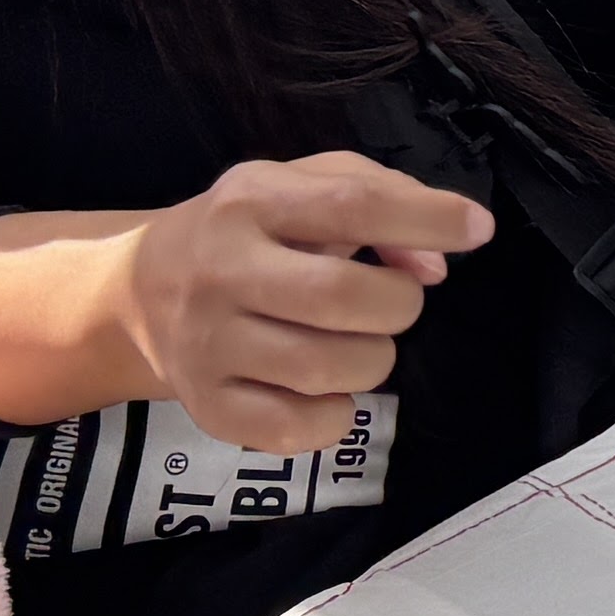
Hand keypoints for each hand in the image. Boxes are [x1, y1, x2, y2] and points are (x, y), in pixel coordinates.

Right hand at [127, 153, 487, 453]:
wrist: (139, 290)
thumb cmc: (250, 231)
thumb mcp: (304, 186)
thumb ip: (383, 199)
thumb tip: (436, 264)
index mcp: (251, 201)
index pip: (352, 205)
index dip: (428, 220)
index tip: (475, 231)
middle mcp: (221, 271)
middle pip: (341, 296)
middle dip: (398, 304)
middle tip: (393, 302)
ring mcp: (207, 344)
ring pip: (327, 369)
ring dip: (373, 360)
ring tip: (357, 342)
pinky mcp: (207, 405)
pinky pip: (295, 429)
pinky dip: (335, 416)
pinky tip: (329, 390)